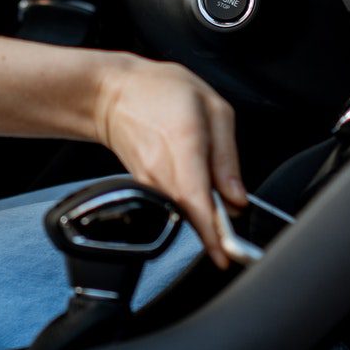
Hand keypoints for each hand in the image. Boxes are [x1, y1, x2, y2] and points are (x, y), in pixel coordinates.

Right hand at [91, 55, 245, 268]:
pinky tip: (202, 197)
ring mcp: (148, 180)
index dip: (211, 232)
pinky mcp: (143, 187)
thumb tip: (237, 199)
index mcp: (183, 141)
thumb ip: (227, 156)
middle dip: (216, 233)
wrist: (110, 95)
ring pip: (182, 213)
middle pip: (191, 213)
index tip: (225, 257)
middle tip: (238, 244)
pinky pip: (173, 205)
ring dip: (205, 221)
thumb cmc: (161, 92)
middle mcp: (161, 168)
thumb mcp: (212, 107)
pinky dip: (191, 209)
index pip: (196, 198)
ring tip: (223, 218)